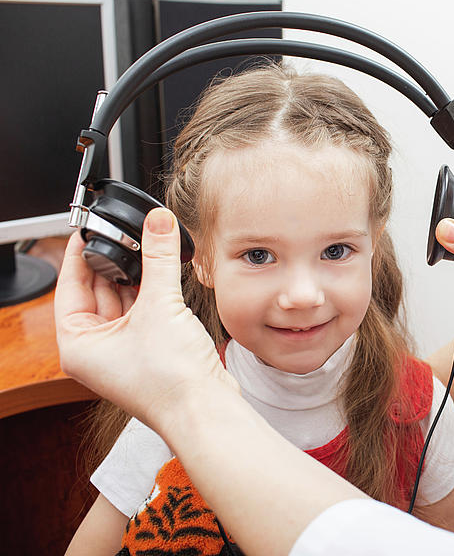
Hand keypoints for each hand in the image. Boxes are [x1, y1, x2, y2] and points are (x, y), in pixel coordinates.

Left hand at [55, 208, 237, 434]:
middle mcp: (96, 350)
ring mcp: (123, 351)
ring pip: (123, 300)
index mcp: (78, 344)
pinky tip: (164, 274)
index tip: (89, 229)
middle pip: (98, 291)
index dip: (79, 253)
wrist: (204, 409)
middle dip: (115, 262)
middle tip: (128, 233)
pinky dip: (153, 292)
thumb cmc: (169, 381)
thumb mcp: (159, 306)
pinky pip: (144, 311)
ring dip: (138, 276)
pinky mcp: (149, 351)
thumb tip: (156, 222)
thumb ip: (157, 258)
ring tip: (150, 249)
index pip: (69, 285)